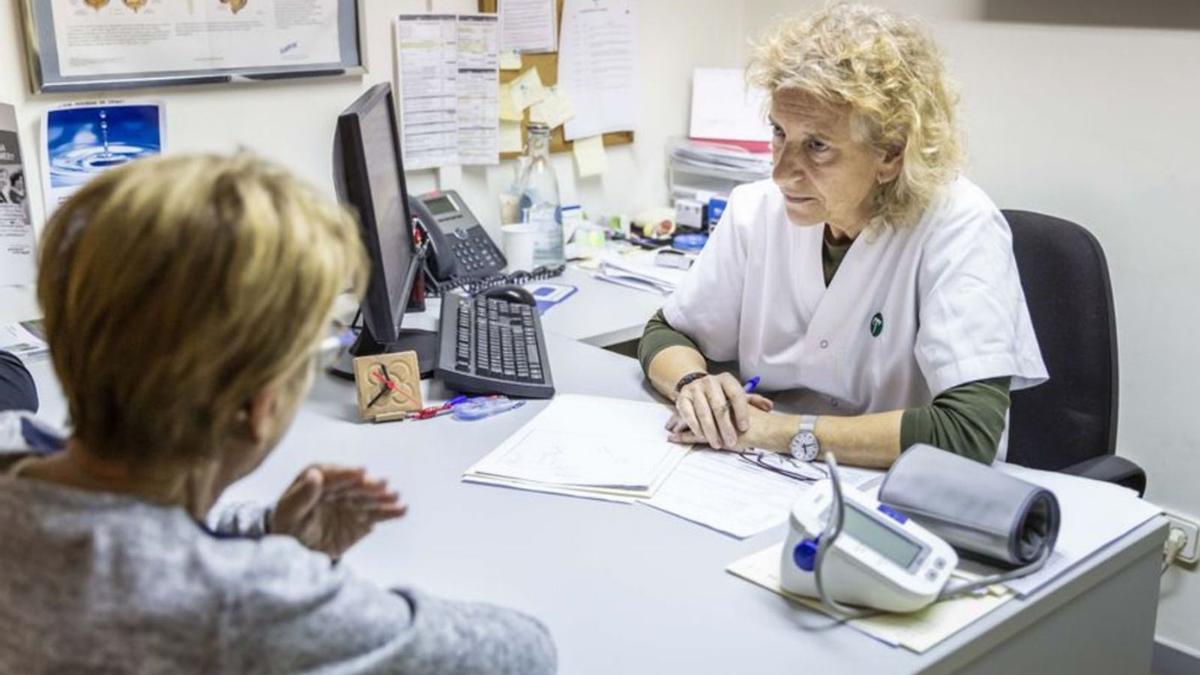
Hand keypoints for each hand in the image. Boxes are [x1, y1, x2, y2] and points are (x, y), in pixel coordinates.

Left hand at [270, 465, 406, 558]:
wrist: (296, 549)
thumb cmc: (288, 526)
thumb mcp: (289, 513)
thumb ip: (301, 496)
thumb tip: (315, 475)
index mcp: (318, 477)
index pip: (335, 475)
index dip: (348, 474)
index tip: (362, 471)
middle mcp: (338, 486)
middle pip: (356, 486)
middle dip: (370, 485)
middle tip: (384, 485)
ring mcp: (352, 502)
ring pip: (369, 498)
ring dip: (383, 497)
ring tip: (396, 498)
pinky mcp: (361, 518)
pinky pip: (377, 515)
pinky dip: (389, 513)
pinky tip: (402, 510)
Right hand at [668, 372, 774, 448]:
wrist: (697, 385)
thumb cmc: (721, 394)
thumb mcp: (737, 395)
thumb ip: (753, 401)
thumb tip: (769, 407)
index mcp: (726, 380)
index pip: (736, 395)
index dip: (741, 412)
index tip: (744, 428)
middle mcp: (710, 381)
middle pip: (719, 406)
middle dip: (725, 426)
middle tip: (731, 442)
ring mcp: (694, 389)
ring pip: (703, 412)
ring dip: (710, 431)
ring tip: (717, 444)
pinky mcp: (682, 398)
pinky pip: (688, 414)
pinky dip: (695, 427)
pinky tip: (702, 437)